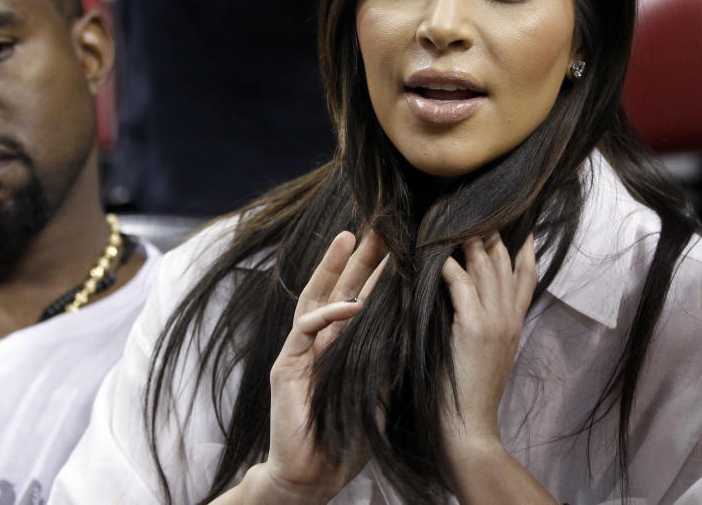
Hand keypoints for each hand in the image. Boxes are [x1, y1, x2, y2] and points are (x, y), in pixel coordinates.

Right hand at [239, 230, 387, 504]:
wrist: (314, 476)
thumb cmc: (347, 438)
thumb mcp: (379, 393)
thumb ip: (388, 359)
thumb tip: (416, 327)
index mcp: (341, 345)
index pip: (360, 298)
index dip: (378, 272)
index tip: (401, 246)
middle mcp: (319, 341)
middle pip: (338, 287)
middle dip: (358, 257)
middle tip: (380, 225)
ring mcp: (300, 350)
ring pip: (317, 297)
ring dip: (333, 267)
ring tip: (351, 237)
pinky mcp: (285, 366)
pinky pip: (306, 330)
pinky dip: (329, 316)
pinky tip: (352, 303)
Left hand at [439, 233, 535, 455]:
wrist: (470, 428)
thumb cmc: (468, 393)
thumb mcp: (487, 353)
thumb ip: (485, 324)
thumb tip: (470, 299)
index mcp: (514, 324)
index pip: (526, 275)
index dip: (523, 247)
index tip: (516, 223)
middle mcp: (510, 318)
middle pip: (505, 262)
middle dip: (491, 232)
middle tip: (474, 208)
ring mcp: (494, 321)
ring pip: (485, 267)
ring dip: (468, 240)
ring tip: (453, 219)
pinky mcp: (474, 328)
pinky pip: (461, 284)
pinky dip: (448, 265)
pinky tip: (436, 253)